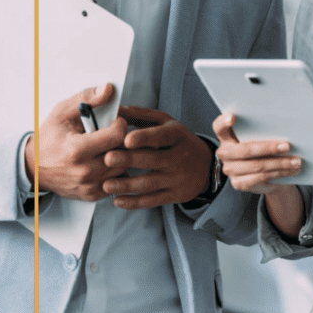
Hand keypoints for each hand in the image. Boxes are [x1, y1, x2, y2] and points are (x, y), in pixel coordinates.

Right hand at [24, 84, 128, 200]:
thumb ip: (86, 98)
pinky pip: (118, 180)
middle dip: (124, 139)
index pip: (118, 136)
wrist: (33, 167)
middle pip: (124, 152)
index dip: (121, 124)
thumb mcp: (62, 112)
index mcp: (77, 150)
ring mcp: (90, 186)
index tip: (115, 121)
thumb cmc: (48, 137)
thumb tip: (108, 88)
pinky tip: (105, 159)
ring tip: (109, 145)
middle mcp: (85, 171)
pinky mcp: (93, 194)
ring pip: (124, 167)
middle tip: (114, 133)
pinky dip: (116, 169)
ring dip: (122, 154)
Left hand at [99, 106, 213, 208]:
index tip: (126, 139)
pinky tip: (118, 201)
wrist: (206, 167)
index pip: (162, 136)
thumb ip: (140, 116)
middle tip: (108, 158)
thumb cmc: (179, 141)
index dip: (145, 137)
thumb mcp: (166, 123)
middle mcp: (179, 157)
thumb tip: (116, 110)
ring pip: (150, 183)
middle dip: (130, 160)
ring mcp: (177, 178)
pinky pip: (153, 200)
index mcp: (177, 136)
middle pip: (153, 160)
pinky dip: (135, 202)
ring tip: (106, 184)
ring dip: (127, 185)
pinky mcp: (175, 195)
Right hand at [211, 114, 303, 238]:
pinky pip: (261, 177)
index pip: (219, 127)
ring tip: (296, 161)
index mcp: (227, 137)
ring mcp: (230, 169)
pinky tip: (291, 170)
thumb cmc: (265, 151)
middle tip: (288, 146)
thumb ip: (265, 132)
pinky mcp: (238, 184)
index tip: (233, 117)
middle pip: (244, 149)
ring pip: (257, 165)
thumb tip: (286, 127)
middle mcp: (224, 153)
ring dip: (280, 163)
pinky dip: (279, 173)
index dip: (224, 122)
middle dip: (268, 148)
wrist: (268, 176)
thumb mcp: (263, 138)